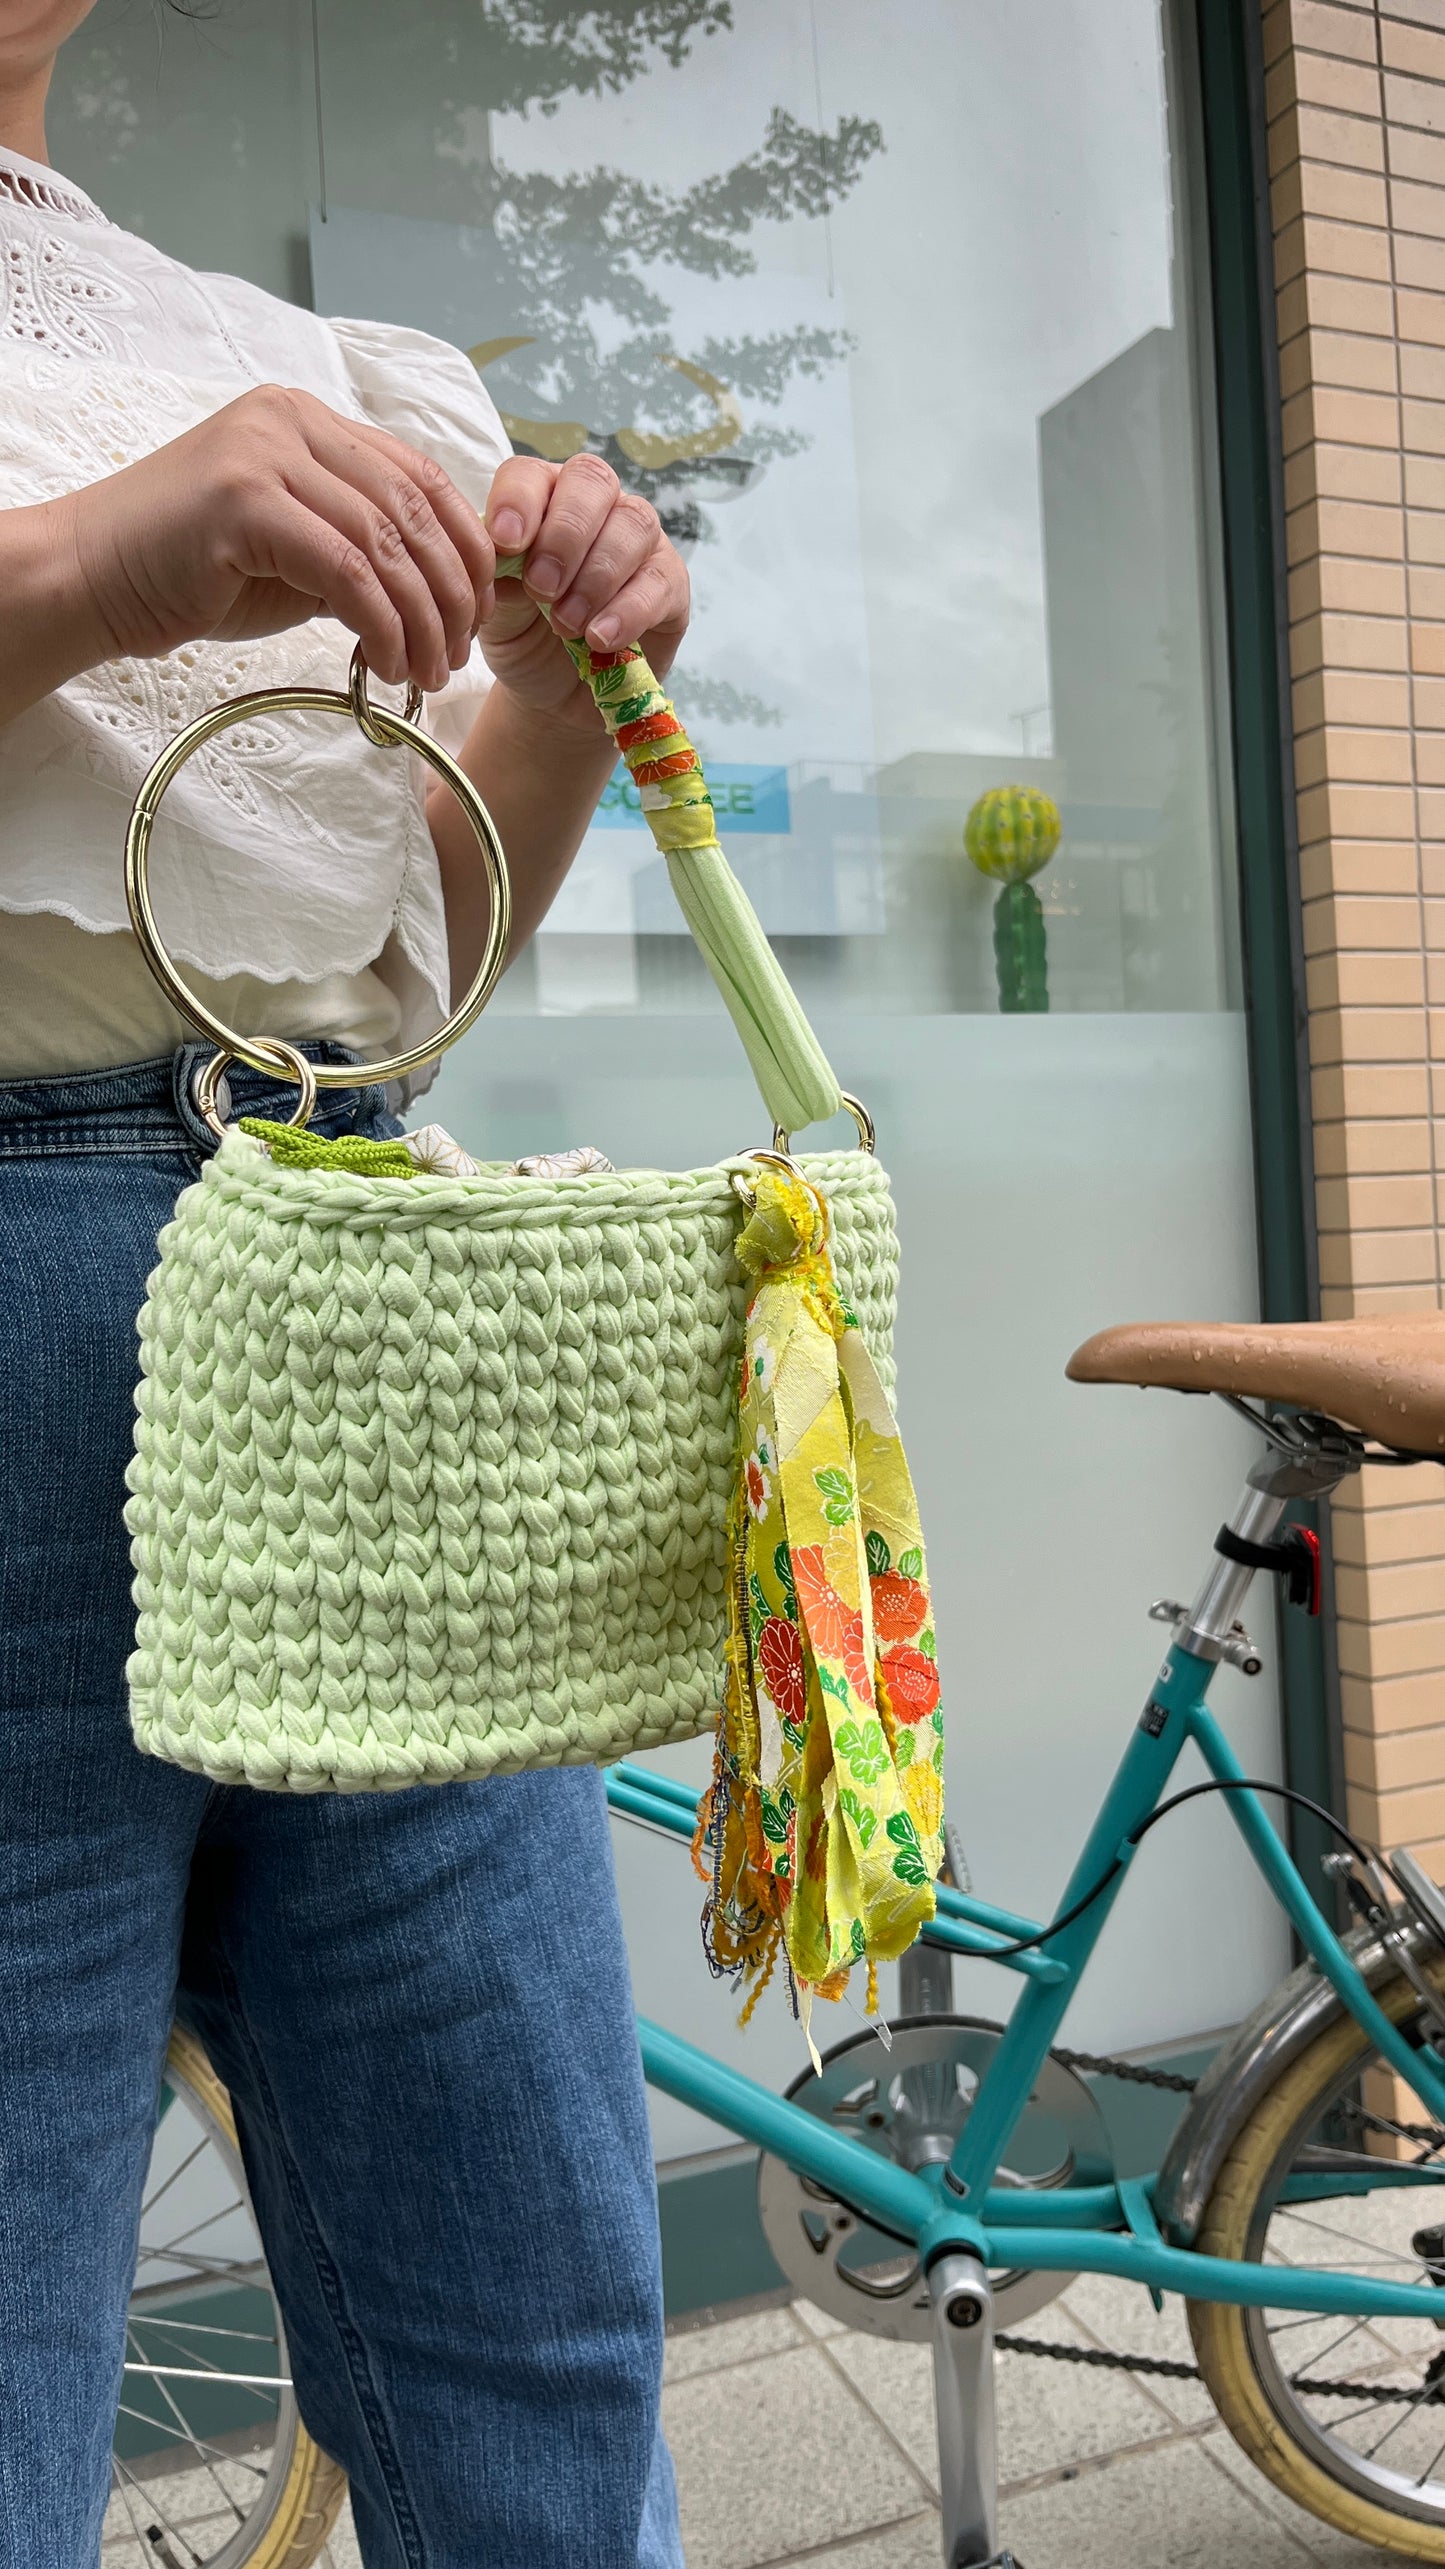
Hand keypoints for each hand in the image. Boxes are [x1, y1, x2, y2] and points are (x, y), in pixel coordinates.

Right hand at [59, 383, 492, 693]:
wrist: (93, 578)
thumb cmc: (190, 571)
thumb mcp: (294, 550)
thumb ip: (357, 548)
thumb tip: (435, 587)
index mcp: (307, 419)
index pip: (420, 476)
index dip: (465, 547)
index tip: (479, 610)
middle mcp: (290, 420)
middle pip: (413, 508)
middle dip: (452, 592)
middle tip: (459, 654)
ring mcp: (265, 454)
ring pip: (386, 543)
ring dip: (420, 619)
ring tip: (427, 672)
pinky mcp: (245, 501)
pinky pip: (346, 571)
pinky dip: (380, 624)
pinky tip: (385, 662)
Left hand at [476, 454, 690, 735]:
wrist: (555, 695)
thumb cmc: (523, 636)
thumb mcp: (496, 608)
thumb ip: (497, 574)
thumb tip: (502, 551)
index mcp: (543, 498)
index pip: (531, 474)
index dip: (520, 500)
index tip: (506, 542)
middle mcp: (596, 505)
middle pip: (592, 481)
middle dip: (565, 535)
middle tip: (542, 588)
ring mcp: (639, 539)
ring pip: (633, 524)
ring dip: (596, 575)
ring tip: (565, 624)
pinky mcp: (670, 583)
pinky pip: (658, 581)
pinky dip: (627, 611)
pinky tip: (599, 638)